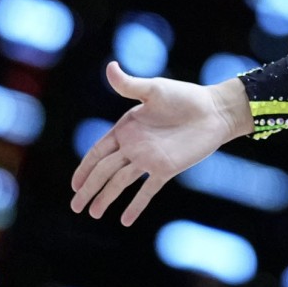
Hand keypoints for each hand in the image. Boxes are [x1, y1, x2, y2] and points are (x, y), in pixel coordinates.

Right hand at [70, 62, 248, 225]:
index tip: (73, 184)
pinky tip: (125, 220)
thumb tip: (110, 66)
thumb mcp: (154, 89)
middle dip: (89, 188)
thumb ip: (130, 85)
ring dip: (107, 198)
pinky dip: (136, 205)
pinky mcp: (166, 169)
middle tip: (75, 206)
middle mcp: (134, 146)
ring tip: (93, 214)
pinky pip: (147, 190)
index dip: (85, 168)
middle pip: (105, 171)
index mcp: (126, 129)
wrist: (214, 111)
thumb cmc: (185, 97)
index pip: (98, 152)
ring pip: (121, 183)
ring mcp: (149, 160)